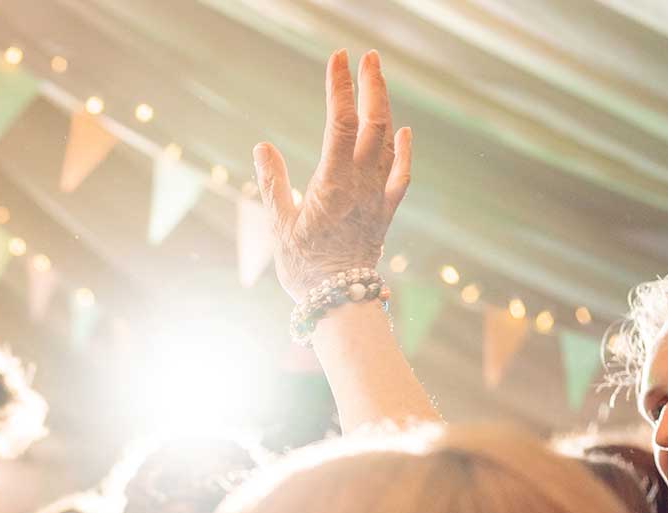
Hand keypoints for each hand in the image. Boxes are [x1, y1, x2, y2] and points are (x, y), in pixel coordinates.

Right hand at [254, 49, 411, 302]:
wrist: (338, 300)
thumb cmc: (304, 266)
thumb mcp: (279, 225)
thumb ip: (273, 182)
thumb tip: (262, 146)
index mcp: (333, 182)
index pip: (341, 122)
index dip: (340, 87)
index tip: (337, 58)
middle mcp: (361, 183)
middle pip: (373, 122)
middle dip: (370, 85)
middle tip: (365, 56)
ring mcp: (377, 195)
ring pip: (388, 141)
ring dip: (384, 106)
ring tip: (377, 80)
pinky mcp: (385, 211)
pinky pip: (401, 175)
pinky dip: (404, 149)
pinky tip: (404, 130)